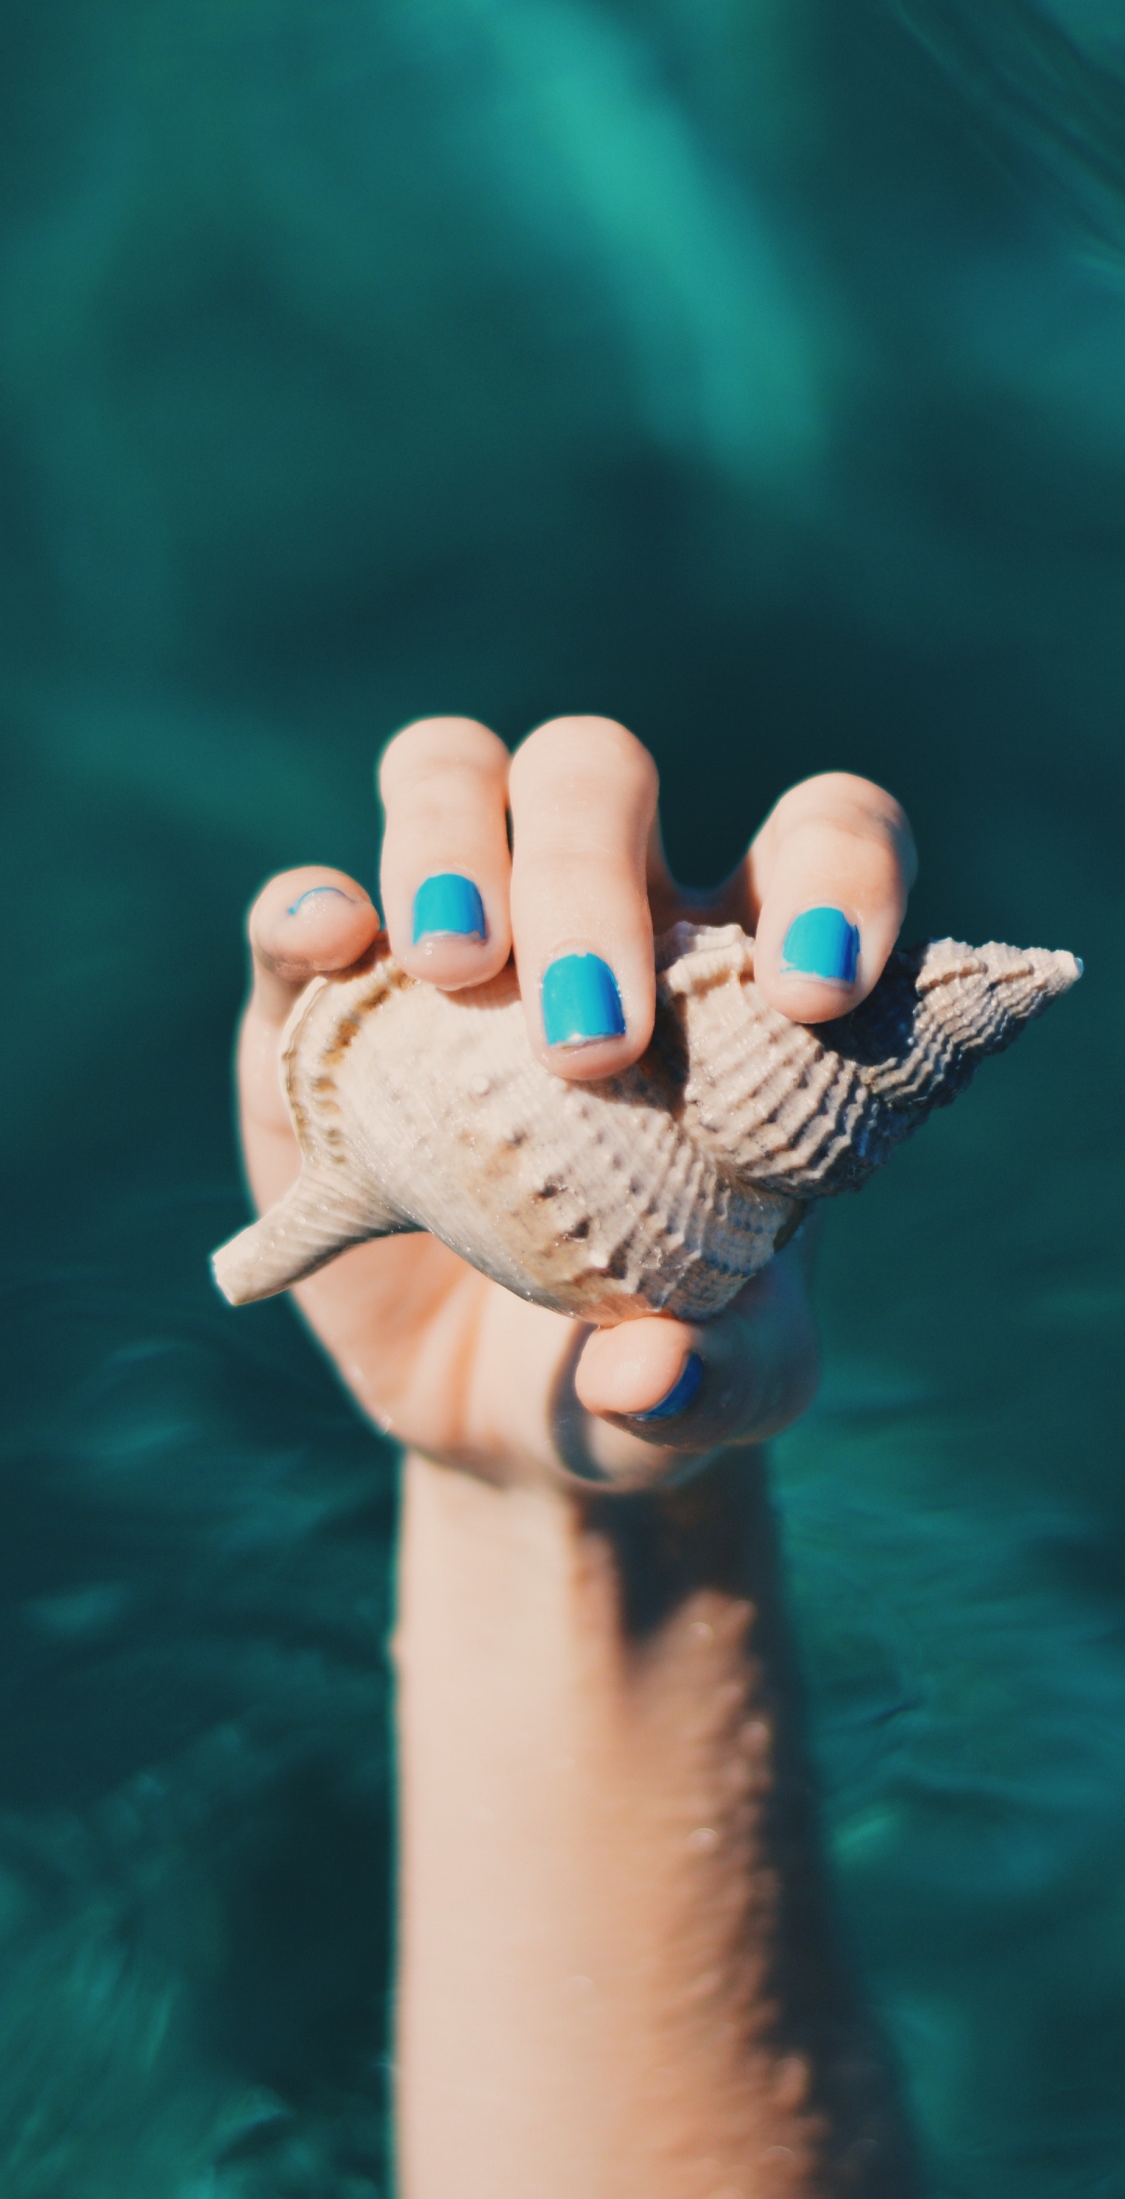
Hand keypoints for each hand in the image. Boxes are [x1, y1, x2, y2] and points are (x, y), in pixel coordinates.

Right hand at [235, 716, 914, 1487]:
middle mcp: (604, 919)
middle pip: (598, 774)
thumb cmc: (665, 1366)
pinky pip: (301, 912)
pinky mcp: (323, 1014)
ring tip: (458, 970)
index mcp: (742, 981)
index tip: (814, 993)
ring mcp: (455, 947)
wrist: (516, 1424)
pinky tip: (335, 952)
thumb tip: (642, 1372)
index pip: (818, 836)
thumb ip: (722, 1380)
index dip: (834, 872)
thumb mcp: (729, 1393)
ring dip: (450, 842)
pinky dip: (308, 910)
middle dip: (589, 877)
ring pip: (452, 775)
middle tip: (588, 1046)